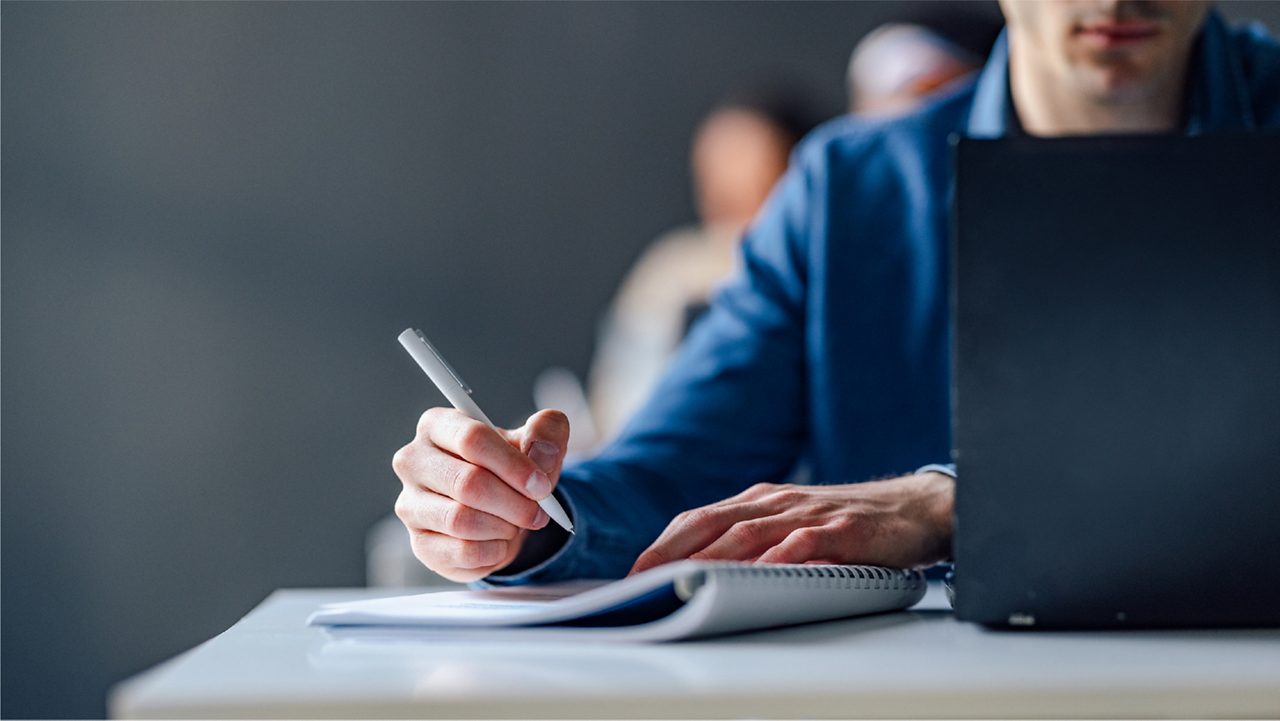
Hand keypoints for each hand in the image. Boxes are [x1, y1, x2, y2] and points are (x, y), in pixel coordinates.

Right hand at [392, 408, 568, 581]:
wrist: (501, 510)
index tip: (541, 485)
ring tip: (515, 523)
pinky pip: (462, 552)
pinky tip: (499, 542)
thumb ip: (546, 431)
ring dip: (504, 527)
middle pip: (467, 483)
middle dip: (514, 503)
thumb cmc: (512, 469)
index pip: (472, 439)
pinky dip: (493, 551)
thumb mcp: (537, 442)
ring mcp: (410, 505)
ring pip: (462, 521)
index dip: (514, 465)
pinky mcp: (419, 544)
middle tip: (538, 513)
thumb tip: (542, 450)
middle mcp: (413, 462)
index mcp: (438, 425)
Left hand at [629, 472, 953, 574]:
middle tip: (642, 578)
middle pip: (712, 522)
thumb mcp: (793, 525)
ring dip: (712, 556)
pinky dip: (777, 557)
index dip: (664, 543)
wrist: (915, 509)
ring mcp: (808, 513)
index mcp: (759, 500)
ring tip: (683, 577)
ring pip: (749, 531)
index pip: (699, 518)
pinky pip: (803, 542)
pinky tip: (758, 572)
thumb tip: (704, 572)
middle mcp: (777, 501)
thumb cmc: (848, 522)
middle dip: (672, 550)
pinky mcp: (841, 529)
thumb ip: (754, 542)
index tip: (635, 570)